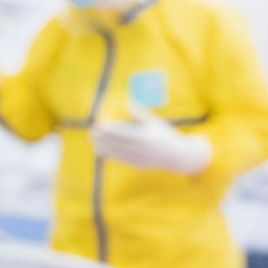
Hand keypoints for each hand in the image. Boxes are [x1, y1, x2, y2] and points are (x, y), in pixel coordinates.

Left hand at [92, 104, 211, 173]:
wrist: (176, 155)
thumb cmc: (164, 135)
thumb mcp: (154, 122)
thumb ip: (140, 114)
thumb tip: (128, 102)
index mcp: (143, 136)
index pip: (121, 133)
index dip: (108, 130)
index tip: (99, 125)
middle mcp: (139, 148)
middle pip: (116, 143)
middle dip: (103, 139)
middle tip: (91, 133)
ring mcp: (137, 158)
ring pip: (116, 152)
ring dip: (103, 147)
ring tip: (93, 142)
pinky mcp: (136, 164)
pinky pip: (120, 159)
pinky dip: (110, 155)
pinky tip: (101, 151)